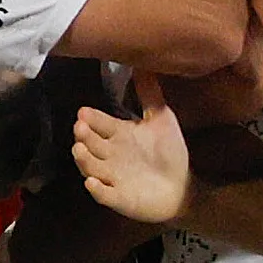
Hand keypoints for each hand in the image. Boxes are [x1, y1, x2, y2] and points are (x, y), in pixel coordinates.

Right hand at [71, 98, 192, 225]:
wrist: (182, 188)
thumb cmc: (168, 152)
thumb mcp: (161, 119)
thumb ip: (150, 94)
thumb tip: (143, 64)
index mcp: (117, 134)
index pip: (98, 123)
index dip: (91, 118)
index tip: (84, 112)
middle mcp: (109, 154)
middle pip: (90, 143)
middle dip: (84, 136)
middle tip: (80, 126)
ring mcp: (111, 177)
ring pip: (90, 167)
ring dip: (84, 160)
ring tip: (80, 149)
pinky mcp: (117, 198)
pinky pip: (103, 194)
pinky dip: (97, 190)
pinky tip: (93, 183)